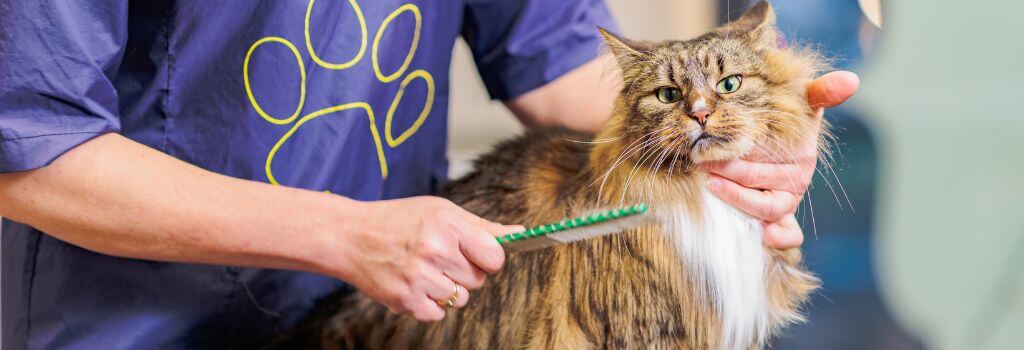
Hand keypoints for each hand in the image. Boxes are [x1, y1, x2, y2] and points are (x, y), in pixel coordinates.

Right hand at [324, 196, 520, 321]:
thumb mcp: (440, 211)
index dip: (488, 258)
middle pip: (478, 280)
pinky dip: (430, 304)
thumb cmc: (399, 220)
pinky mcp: (405, 300)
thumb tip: (520, 234)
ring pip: (460, 299)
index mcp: (447, 225)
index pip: (495, 257)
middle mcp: (433, 251)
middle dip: (465, 272)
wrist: (350, 237)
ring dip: (447, 289)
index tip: (477, 253)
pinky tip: (415, 284)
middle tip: (441, 257)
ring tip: (425, 270)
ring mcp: (418, 278)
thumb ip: (481, 227)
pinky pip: (438, 314)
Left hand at [702, 71, 859, 248]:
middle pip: (760, 185)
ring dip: (738, 201)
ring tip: (710, 185)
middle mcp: (796, 180)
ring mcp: (789, 200)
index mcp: (802, 154)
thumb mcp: (803, 99)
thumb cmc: (786, 115)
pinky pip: (789, 234)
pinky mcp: (783, 217)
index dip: (741, 167)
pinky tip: (760, 235)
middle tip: (701, 163)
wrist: (782, 131)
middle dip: (728, 175)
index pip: (771, 165)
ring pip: (766, 209)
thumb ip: (822, 90)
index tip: (715, 162)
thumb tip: (851, 80)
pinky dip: (778, 238)